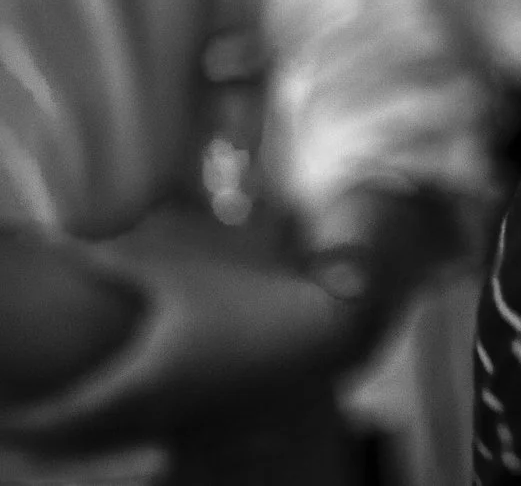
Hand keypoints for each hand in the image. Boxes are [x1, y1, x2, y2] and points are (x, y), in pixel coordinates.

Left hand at [0, 205, 361, 450]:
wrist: (317, 330)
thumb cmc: (244, 296)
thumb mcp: (174, 274)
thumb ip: (113, 263)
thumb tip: (59, 245)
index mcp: (138, 382)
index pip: (60, 419)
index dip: (23, 422)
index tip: (0, 417)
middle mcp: (154, 414)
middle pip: (81, 442)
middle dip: (46, 435)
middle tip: (19, 422)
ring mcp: (182, 423)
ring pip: (114, 445)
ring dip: (84, 438)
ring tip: (60, 422)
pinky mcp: (206, 422)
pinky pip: (146, 438)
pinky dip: (121, 432)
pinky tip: (119, 412)